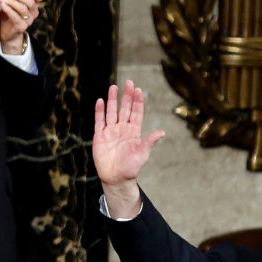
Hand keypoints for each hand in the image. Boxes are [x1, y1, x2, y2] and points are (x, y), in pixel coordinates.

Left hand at [0, 0, 44, 52]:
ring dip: (12, 1)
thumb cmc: (7, 11)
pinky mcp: (21, 27)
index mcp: (33, 3)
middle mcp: (33, 12)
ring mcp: (28, 20)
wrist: (3, 30)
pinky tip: (1, 5)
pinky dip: (9, 10)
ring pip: (23, 8)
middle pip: (30, 1)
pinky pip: (17, 18)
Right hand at [93, 81, 164, 216]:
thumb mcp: (142, 154)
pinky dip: (99, 111)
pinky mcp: (100, 136)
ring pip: (111, 112)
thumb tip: (162, 132)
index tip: (138, 90)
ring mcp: (111, 131)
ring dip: (112, 100)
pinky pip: (99, 121)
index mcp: (134, 132)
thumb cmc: (131, 168)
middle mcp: (122, 129)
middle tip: (128, 82)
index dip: (137, 102)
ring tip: (113, 87)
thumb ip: (149, 142)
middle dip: (126, 96)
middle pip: (124, 109)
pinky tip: (100, 101)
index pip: (136, 113)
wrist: (116, 179)